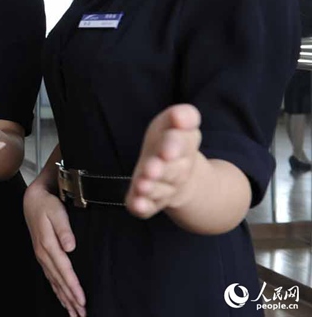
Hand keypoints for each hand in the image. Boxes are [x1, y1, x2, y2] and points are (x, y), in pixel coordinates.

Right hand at [24, 182, 85, 316]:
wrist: (32, 199)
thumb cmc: (47, 204)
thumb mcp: (57, 211)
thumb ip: (64, 229)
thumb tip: (70, 246)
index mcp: (48, 245)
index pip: (64, 270)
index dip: (73, 286)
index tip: (82, 300)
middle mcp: (43, 254)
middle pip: (59, 281)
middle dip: (71, 299)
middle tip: (82, 314)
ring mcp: (41, 256)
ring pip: (54, 282)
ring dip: (64, 299)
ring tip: (74, 313)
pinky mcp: (42, 256)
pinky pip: (50, 278)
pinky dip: (57, 291)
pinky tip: (63, 299)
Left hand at [126, 104, 202, 219]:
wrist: (182, 178)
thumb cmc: (169, 142)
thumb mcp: (173, 123)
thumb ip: (181, 116)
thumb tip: (180, 115)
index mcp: (184, 145)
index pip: (185, 140)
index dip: (176, 141)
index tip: (171, 141)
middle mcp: (177, 169)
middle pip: (173, 169)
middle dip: (163, 168)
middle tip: (153, 167)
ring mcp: (165, 187)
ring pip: (160, 189)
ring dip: (151, 187)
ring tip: (142, 184)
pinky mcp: (151, 202)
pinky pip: (148, 207)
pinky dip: (143, 207)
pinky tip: (136, 205)